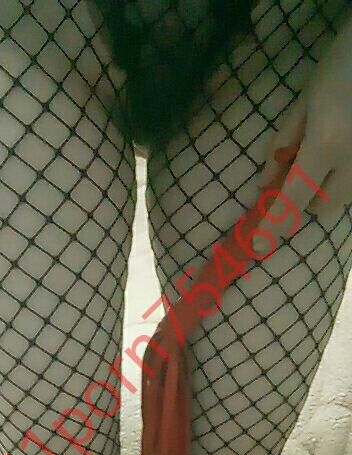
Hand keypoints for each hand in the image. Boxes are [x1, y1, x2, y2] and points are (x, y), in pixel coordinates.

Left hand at [255, 11, 351, 246]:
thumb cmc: (342, 64)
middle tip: (297, 174)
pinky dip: (342, 178)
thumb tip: (266, 181)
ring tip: (323, 156)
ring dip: (326, 190)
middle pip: (322, 208)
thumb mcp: (304, 100)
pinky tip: (339, 149)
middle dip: (305, 200)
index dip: (273, 225)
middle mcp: (351, 163)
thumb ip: (283, 143)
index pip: (293, 199)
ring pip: (342, 200)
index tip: (256, 246)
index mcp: (325, 145)